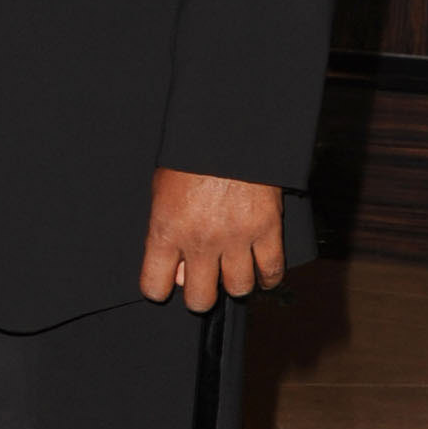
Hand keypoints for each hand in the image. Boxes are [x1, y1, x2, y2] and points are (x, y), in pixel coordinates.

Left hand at [139, 167, 283, 311]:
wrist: (228, 130)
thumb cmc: (190, 156)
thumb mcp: (161, 190)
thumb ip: (165, 231)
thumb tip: (179, 271)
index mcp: (166, 230)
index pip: (155, 286)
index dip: (159, 288)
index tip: (166, 283)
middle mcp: (200, 241)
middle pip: (200, 298)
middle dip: (200, 294)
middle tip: (204, 282)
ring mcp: (236, 237)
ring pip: (238, 288)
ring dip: (234, 284)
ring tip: (232, 271)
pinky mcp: (267, 229)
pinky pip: (272, 270)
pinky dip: (268, 277)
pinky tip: (262, 274)